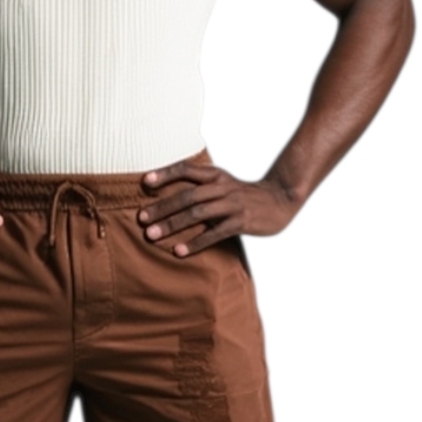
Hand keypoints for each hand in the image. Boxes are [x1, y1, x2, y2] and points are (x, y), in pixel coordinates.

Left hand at [137, 160, 299, 255]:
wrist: (281, 200)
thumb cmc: (243, 194)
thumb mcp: (223, 183)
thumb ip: (200, 186)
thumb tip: (167, 195)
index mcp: (215, 175)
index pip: (186, 169)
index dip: (165, 174)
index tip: (145, 182)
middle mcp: (222, 187)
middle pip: (187, 195)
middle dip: (162, 207)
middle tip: (141, 218)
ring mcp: (232, 204)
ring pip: (197, 213)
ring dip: (172, 224)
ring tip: (152, 234)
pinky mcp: (241, 222)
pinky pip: (214, 233)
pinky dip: (195, 242)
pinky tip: (179, 251)